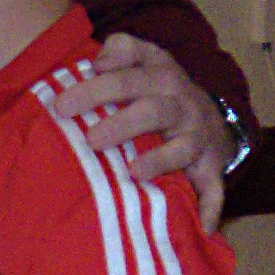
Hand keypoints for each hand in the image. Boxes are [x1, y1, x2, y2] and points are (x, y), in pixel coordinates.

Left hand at [53, 34, 235, 232]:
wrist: (212, 113)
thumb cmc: (161, 87)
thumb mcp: (146, 57)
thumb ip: (122, 49)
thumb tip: (99, 61)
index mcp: (161, 77)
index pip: (125, 79)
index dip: (94, 90)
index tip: (61, 106)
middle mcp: (182, 105)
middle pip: (152, 111)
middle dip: (122, 124)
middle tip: (91, 139)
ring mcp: (197, 137)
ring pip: (183, 147)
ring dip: (160, 160)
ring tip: (133, 172)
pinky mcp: (211, 166)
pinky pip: (213, 188)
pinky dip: (209, 207)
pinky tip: (200, 226)